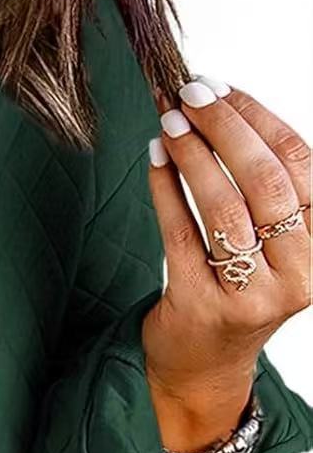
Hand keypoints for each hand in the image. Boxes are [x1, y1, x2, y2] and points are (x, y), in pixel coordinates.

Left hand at [143, 77, 310, 452]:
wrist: (205, 364)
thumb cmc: (237, 289)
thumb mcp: (270, 242)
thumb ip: (262, 187)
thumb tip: (220, 105)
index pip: (301, 165)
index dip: (261, 119)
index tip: (225, 88)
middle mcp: (295, 273)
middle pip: (266, 182)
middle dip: (226, 129)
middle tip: (191, 95)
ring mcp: (250, 295)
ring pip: (225, 209)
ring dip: (194, 156)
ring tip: (168, 123)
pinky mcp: (202, 307)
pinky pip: (181, 236)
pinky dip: (166, 191)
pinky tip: (154, 160)